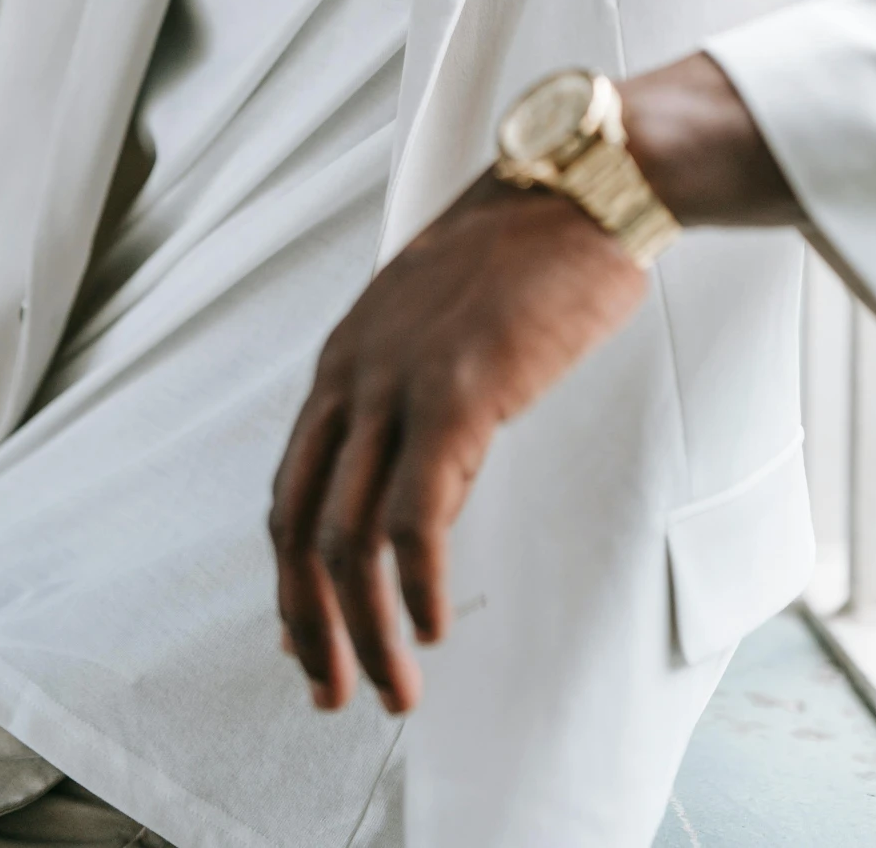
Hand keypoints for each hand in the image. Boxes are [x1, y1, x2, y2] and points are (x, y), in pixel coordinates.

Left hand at [269, 168, 644, 714]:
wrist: (583, 184)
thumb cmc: (531, 250)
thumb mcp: (446, 326)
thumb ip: (420, 406)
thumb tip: (419, 502)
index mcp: (346, 357)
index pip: (293, 486)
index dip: (292, 576)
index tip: (308, 639)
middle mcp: (354, 373)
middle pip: (298, 523)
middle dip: (308, 622)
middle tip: (331, 691)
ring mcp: (399, 383)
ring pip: (347, 535)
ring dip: (364, 629)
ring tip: (392, 688)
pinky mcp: (456, 394)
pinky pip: (416, 517)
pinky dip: (415, 586)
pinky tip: (432, 626)